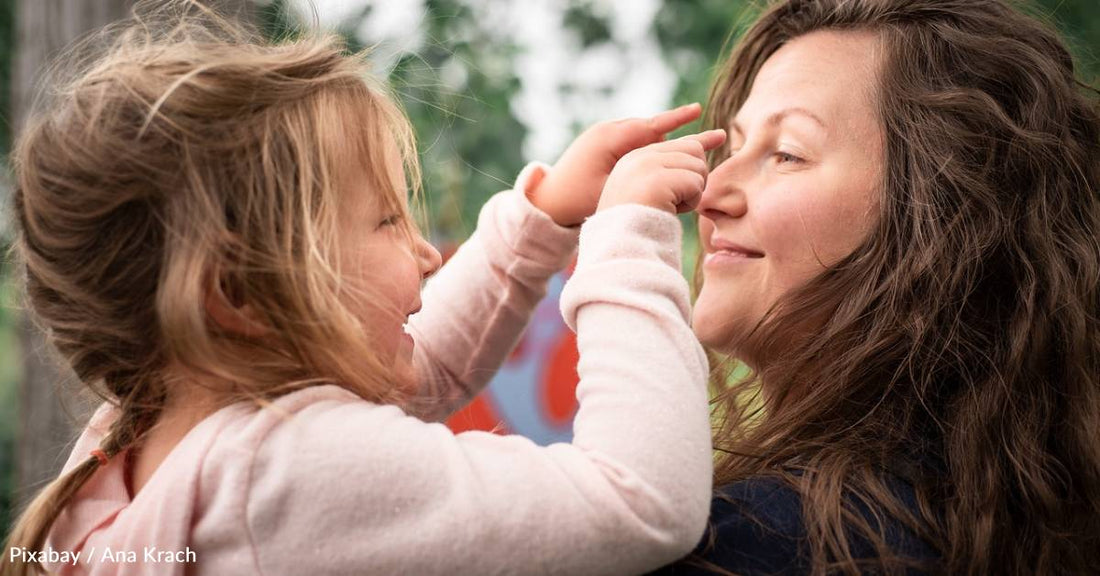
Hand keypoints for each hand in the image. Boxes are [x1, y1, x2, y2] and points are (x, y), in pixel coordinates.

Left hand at [528, 103, 705, 226]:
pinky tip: (663, 156)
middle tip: (709, 135)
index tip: (699, 110)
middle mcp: (607, 131)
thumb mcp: (609, 189)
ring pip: (642, 136)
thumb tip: (667, 168)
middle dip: (678, 131)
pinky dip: (649, 147)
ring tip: (691, 146)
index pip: (651, 125)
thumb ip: (637, 176)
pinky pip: (632, 142)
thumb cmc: (576, 199)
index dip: (677, 118)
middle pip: (651, 129)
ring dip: (664, 141)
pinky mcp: (601, 147)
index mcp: (610, 137)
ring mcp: (603, 137)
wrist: (546, 199)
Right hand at [596, 129, 726, 215]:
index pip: (679, 143)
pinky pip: (695, 184)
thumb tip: (700, 153)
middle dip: (695, 177)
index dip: (702, 141)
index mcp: (635, 159)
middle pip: (694, 150)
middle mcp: (640, 156)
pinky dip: (690, 202)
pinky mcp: (658, 179)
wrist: (619, 245)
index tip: (721, 136)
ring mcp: (647, 166)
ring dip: (693, 192)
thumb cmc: (638, 226)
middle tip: (678, 200)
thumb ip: (669, 172)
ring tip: (670, 207)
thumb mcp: (650, 192)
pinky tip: (671, 211)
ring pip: (698, 166)